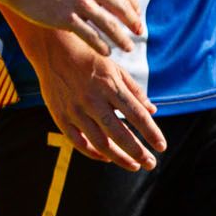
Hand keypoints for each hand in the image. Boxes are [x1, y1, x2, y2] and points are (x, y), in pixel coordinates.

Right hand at [0, 0, 142, 56]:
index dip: (133, 4)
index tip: (136, 15)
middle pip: (122, 8)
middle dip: (134, 22)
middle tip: (139, 33)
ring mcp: (79, 3)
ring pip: (110, 25)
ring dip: (122, 38)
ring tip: (128, 47)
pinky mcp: (66, 18)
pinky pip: (91, 36)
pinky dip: (102, 46)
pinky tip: (107, 52)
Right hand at [30, 29, 166, 169]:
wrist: (53, 50)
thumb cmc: (90, 59)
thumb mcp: (115, 68)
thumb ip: (134, 90)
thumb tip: (153, 110)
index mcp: (110, 85)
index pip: (136, 114)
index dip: (151, 133)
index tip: (162, 147)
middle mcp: (93, 99)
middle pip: (119, 133)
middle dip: (137, 152)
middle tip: (150, 164)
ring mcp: (75, 110)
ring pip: (100, 142)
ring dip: (119, 158)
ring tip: (133, 165)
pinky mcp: (60, 116)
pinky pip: (78, 142)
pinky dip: (94, 153)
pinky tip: (107, 158)